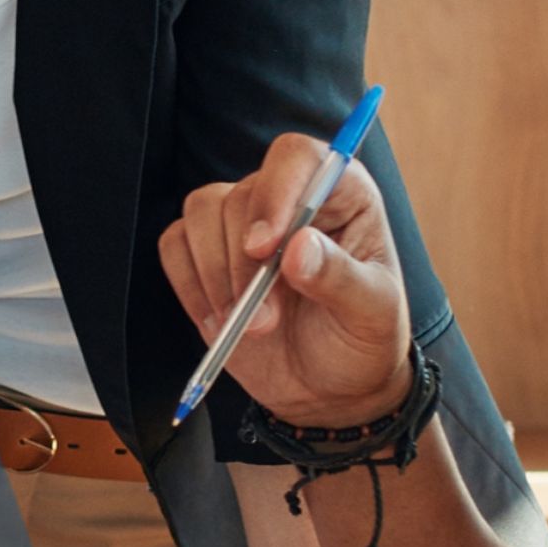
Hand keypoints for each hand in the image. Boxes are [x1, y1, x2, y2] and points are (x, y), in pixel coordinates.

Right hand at [164, 125, 414, 422]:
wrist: (328, 388)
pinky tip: (221, 322)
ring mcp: (243, 223)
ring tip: (247, 326)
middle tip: (265, 321)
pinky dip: (190, 287)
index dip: (276, 192)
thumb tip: (300, 247)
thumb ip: (342, 279)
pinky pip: (175, 245)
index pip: (298, 157)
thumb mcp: (372, 315)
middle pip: (242, 195)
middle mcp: (289, 197)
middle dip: (244, 265)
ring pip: (202, 214)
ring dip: (216, 277)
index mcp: (342, 195)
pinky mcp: (206, 253)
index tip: (265, 249)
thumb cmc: (362, 342)